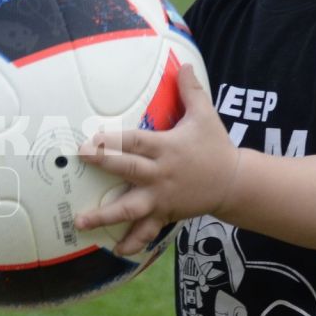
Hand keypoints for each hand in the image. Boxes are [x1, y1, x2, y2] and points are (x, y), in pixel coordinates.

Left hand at [76, 66, 240, 256]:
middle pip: (128, 169)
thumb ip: (192, 91)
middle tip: (80, 159)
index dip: (114, 139)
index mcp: (166, 148)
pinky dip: (133, 242)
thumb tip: (185, 65)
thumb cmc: (215, 147)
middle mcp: (160, 174)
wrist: (234, 182)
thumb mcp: (206, 116)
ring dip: (105, 216)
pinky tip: (116, 250)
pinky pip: (147, 231)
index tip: (92, 138)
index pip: (136, 141)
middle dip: (104, 165)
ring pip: (130, 208)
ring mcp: (161, 197)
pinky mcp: (165, 214)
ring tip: (81, 221)